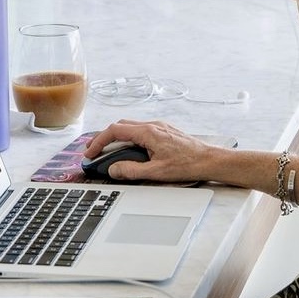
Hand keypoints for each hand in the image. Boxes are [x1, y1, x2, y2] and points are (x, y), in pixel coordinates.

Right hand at [83, 120, 221, 183]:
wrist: (208, 160)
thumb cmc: (186, 164)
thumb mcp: (155, 172)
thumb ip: (131, 170)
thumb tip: (113, 168)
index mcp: (147, 132)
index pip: (115, 131)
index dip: (98, 141)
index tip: (90, 152)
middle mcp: (152, 125)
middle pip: (121, 126)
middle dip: (104, 137)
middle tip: (94, 151)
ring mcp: (159, 127)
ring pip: (131, 127)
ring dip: (117, 137)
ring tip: (109, 152)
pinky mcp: (165, 132)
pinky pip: (141, 130)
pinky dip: (129, 138)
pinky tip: (130, 150)